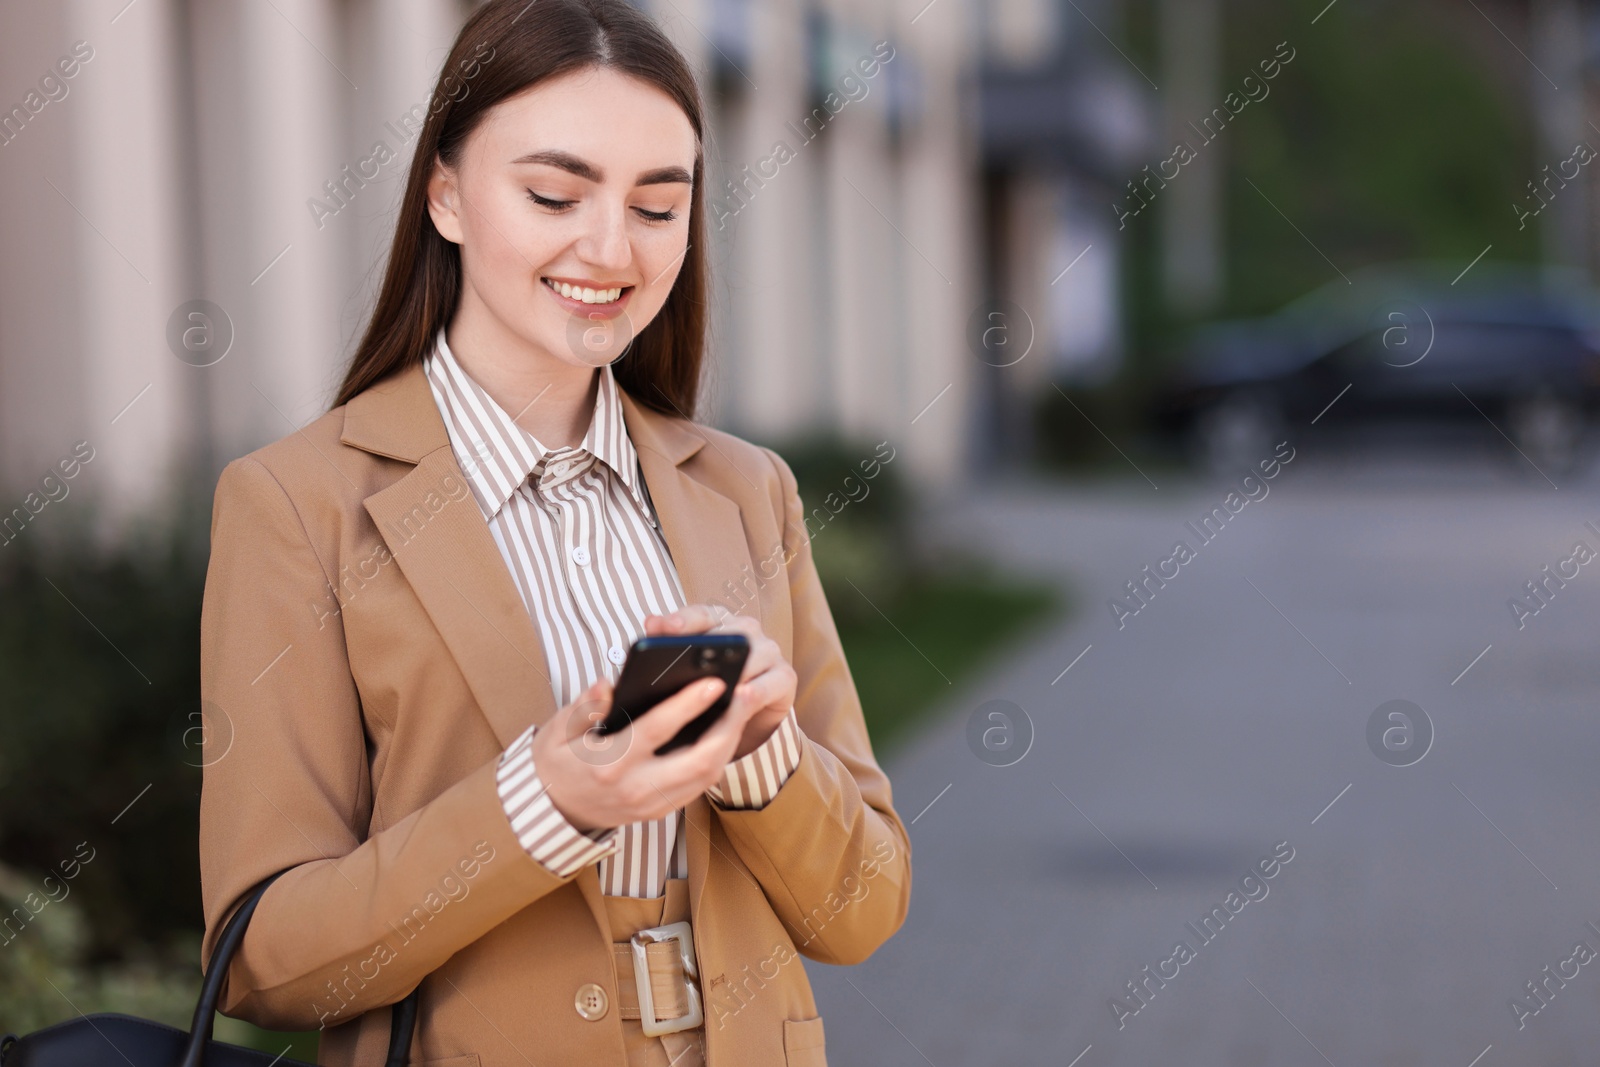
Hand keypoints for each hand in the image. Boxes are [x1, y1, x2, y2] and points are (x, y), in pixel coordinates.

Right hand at [532, 669, 767, 832]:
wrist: (553, 809)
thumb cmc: (557, 760)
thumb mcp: (558, 730)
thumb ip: (584, 707)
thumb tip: (607, 684)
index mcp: (608, 763)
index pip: (655, 730)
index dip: (687, 705)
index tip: (713, 681)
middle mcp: (635, 789)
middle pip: (698, 761)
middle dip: (728, 726)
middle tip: (746, 693)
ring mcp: (651, 804)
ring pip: (707, 776)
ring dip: (730, 741)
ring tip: (742, 706)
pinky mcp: (660, 811)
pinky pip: (701, 786)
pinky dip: (719, 757)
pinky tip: (727, 730)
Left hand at [643, 604, 796, 760]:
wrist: (744, 722)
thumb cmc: (708, 694)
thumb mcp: (683, 676)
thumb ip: (665, 656)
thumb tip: (646, 632)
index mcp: (719, 622)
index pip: (700, 614)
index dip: (679, 620)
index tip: (657, 627)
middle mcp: (747, 631)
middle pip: (728, 631)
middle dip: (706, 645)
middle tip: (682, 655)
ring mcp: (769, 652)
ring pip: (753, 654)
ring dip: (734, 667)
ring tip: (713, 679)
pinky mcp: (785, 678)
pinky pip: (772, 682)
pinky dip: (757, 690)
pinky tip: (741, 695)